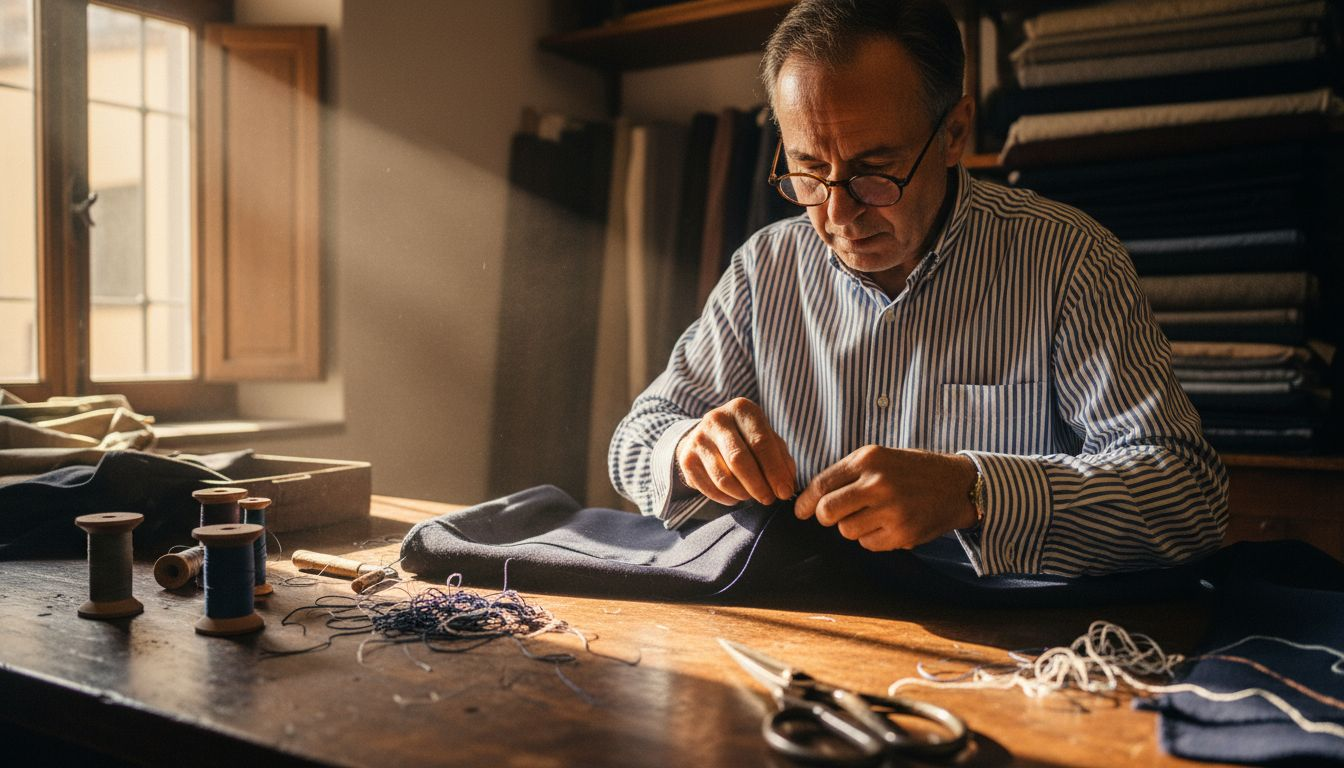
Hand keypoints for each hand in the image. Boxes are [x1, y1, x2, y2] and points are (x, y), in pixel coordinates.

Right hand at [674, 397, 797, 506]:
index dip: (775, 471)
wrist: (707, 436)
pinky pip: (710, 489)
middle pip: (739, 459)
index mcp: (741, 409)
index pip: (760, 442)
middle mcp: (717, 419)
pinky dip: (728, 499)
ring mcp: (698, 439)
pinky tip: (736, 496)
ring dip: (743, 494)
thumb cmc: (746, 438)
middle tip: (769, 499)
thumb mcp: (766, 438)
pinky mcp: (687, 459)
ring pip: (723, 478)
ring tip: (752, 496)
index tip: (784, 492)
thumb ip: (780, 459)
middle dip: (758, 485)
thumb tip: (787, 486)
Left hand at [794, 446, 978, 550]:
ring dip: (853, 527)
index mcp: (868, 460)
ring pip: (846, 530)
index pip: (822, 484)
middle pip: (828, 511)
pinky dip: (872, 538)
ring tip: (872, 515)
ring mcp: (891, 510)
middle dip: (824, 517)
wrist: (956, 484)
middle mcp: (878, 483)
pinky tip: (888, 524)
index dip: (806, 502)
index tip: (800, 511)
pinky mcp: (903, 534)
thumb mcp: (879, 458)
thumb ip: (847, 473)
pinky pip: (868, 544)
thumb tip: (811, 498)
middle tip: (833, 517)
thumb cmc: (911, 470)